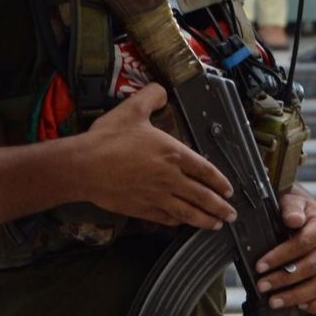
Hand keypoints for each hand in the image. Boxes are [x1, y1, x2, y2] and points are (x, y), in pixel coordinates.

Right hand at [75, 84, 236, 230]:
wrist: (84, 166)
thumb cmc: (108, 139)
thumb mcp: (132, 109)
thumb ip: (151, 96)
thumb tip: (162, 90)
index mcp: (173, 154)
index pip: (205, 170)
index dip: (219, 181)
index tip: (228, 190)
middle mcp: (170, 178)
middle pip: (202, 196)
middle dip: (220, 206)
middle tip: (231, 214)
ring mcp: (156, 196)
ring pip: (188, 212)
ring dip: (205, 219)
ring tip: (216, 224)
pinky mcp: (142, 209)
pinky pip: (166, 219)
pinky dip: (178, 222)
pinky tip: (182, 223)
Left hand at [251, 187, 315, 313]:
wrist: (306, 212)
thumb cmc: (294, 208)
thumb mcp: (291, 199)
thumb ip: (292, 207)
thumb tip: (293, 220)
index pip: (302, 244)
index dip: (280, 256)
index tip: (260, 266)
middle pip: (311, 267)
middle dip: (283, 279)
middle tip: (262, 286)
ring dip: (296, 296)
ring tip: (273, 301)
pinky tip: (300, 307)